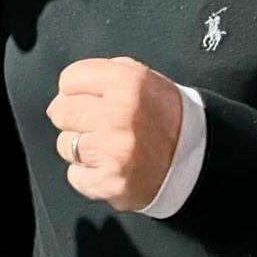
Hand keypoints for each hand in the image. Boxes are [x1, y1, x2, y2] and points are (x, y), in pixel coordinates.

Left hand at [46, 57, 181, 211]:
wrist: (196, 158)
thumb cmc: (165, 116)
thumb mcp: (143, 78)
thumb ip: (102, 74)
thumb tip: (63, 94)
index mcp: (127, 82)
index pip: (69, 79)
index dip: (76, 88)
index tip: (88, 97)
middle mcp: (118, 114)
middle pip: (61, 111)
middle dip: (74, 117)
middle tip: (96, 122)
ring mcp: (112, 151)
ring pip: (65, 144)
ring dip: (81, 146)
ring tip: (108, 145)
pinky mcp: (109, 182)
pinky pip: (74, 175)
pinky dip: (87, 173)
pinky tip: (109, 165)